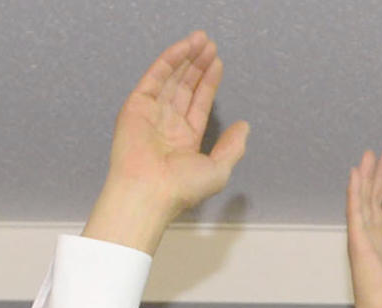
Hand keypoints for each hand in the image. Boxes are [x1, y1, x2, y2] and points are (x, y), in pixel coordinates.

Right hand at [84, 32, 248, 252]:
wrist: (149, 192)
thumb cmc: (181, 188)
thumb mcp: (218, 170)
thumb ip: (233, 147)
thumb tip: (245, 127)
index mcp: (185, 141)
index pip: (198, 105)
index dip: (208, 84)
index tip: (218, 63)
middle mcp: (168, 126)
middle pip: (185, 88)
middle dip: (198, 66)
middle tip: (211, 45)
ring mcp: (151, 114)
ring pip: (172, 79)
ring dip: (187, 58)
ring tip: (202, 40)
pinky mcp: (137, 105)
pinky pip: (155, 77)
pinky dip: (171, 60)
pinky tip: (185, 47)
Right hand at [346, 150, 381, 307]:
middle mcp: (373, 247)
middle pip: (375, 205)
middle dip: (378, 180)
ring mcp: (364, 244)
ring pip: (364, 203)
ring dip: (367, 178)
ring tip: (371, 155)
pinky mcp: (358, 245)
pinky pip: (356, 213)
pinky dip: (354, 192)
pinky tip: (355, 172)